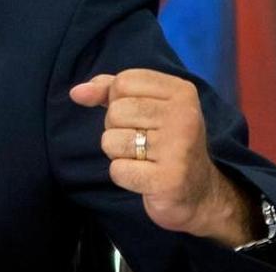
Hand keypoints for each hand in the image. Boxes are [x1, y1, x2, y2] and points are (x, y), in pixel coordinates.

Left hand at [70, 69, 258, 246]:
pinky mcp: (169, 180)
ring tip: (144, 158)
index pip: (122, 82)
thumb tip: (76, 92)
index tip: (140, 117)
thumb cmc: (164, 142)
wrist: (199, 193)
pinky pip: (117, 170)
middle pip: (115, 111)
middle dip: (116, 129)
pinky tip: (146, 177)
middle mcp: (184, 116)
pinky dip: (124, 176)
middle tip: (143, 142)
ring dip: (118, 154)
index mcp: (181, 91)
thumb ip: (108, 90)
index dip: (118, 100)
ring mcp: (178, 148)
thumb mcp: (143, 106)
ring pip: (111, 140)